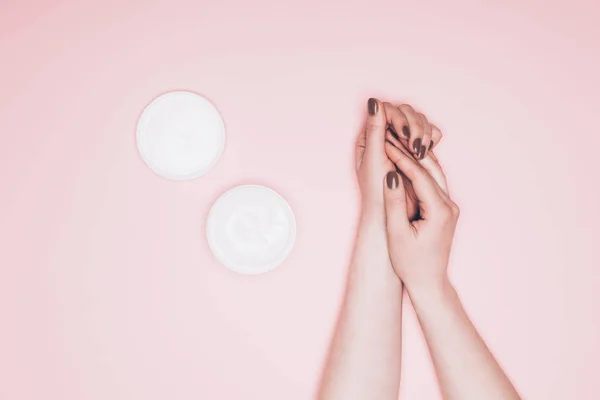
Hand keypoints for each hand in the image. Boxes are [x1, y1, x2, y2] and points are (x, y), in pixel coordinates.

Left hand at [356, 99, 442, 220]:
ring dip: (423, 132)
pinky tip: (429, 149)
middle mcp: (385, 135)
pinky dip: (432, 137)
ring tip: (420, 151)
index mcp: (369, 136)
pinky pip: (428, 134)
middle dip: (413, 126)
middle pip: (406, 112)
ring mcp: (402, 142)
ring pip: (419, 121)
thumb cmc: (377, 193)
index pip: (386, 110)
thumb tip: (374, 101)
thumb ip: (375, 130)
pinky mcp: (416, 151)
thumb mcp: (374, 160)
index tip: (404, 134)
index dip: (398, 117)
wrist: (392, 216)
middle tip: (415, 147)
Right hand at [382, 140, 458, 291]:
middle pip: (429, 168)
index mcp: (440, 210)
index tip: (385, 143)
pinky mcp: (445, 209)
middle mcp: (449, 205)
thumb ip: (394, 203)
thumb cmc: (411, 263)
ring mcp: (449, 206)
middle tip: (390, 134)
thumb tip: (391, 175)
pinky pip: (432, 182)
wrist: (429, 282)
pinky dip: (418, 170)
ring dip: (414, 158)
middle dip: (408, 151)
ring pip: (433, 173)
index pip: (420, 175)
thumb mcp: (397, 234)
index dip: (401, 157)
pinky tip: (404, 162)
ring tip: (395, 143)